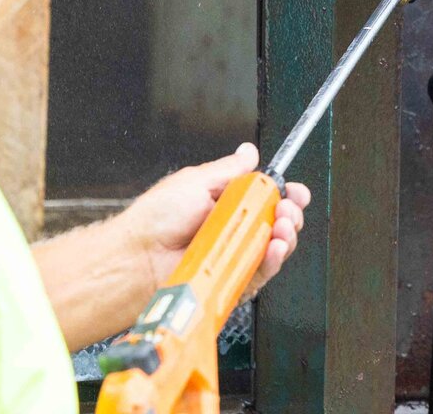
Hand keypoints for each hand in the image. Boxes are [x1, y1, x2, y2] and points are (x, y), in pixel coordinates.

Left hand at [116, 143, 310, 299]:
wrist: (137, 257)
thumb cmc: (156, 219)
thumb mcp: (196, 180)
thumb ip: (230, 169)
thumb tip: (250, 152)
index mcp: (225, 203)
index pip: (266, 198)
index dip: (286, 194)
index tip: (296, 192)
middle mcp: (232, 230)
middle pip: (277, 223)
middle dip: (291, 214)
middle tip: (288, 210)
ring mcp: (232, 255)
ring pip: (274, 248)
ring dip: (286, 236)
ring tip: (282, 227)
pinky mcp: (232, 280)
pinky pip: (261, 273)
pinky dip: (273, 261)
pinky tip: (274, 249)